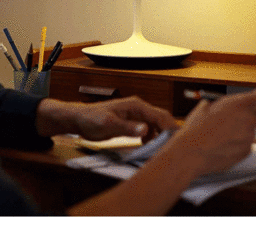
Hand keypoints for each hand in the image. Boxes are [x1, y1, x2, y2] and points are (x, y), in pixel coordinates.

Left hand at [36, 96, 177, 140]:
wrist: (79, 119)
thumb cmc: (91, 119)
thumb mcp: (108, 124)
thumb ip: (127, 127)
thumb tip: (145, 130)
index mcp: (136, 106)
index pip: (159, 116)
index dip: (169, 128)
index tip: (176, 141)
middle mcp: (139, 109)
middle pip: (161, 118)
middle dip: (169, 132)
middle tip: (173, 148)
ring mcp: (136, 115)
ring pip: (156, 124)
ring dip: (161, 136)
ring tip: (162, 150)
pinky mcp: (132, 122)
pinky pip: (148, 129)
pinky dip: (152, 137)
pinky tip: (148, 146)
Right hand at [168, 87, 255, 177]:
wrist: (190, 152)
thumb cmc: (196, 128)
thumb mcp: (208, 106)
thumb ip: (225, 104)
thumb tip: (232, 105)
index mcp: (240, 104)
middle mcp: (249, 120)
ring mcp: (249, 137)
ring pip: (252, 130)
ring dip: (243, 130)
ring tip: (223, 134)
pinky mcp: (246, 152)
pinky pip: (246, 144)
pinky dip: (238, 144)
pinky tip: (222, 144)